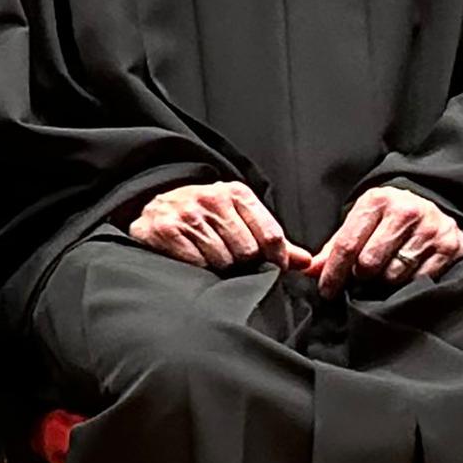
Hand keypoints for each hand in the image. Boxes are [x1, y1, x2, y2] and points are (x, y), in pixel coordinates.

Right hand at [126, 180, 295, 272]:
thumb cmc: (205, 215)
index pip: (271, 235)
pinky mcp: (167, 230)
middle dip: (244, 264)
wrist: (155, 204)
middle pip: (248, 251)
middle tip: (234, 263)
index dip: (276, 259)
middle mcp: (213, 199)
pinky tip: (194, 259)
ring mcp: (189, 214)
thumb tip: (307, 263)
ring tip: (212, 259)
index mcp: (238, 193)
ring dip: (221, 268)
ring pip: (223, 260)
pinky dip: (199, 268)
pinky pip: (197, 264)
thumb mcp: (240, 218)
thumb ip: (273, 240)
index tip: (273, 269)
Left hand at [294, 185, 462, 293]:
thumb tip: (310, 270)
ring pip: (394, 274)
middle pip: (369, 263)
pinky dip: (408, 281)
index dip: (333, 273)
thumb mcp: (362, 221)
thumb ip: (335, 246)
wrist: (435, 206)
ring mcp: (430, 228)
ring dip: (384, 280)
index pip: (347, 245)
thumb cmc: (389, 218)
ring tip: (386, 269)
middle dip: (360, 276)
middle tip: (362, 275)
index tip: (326, 291)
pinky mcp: (449, 245)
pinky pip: (419, 279)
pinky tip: (407, 270)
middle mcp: (405, 211)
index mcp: (377, 201)